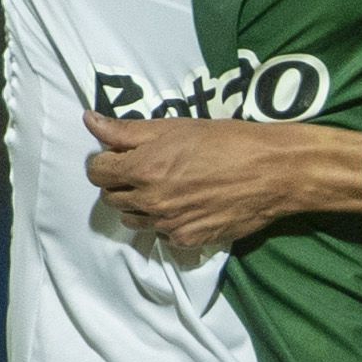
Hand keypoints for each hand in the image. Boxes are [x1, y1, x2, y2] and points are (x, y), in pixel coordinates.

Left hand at [83, 114, 360, 249]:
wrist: (273, 172)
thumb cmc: (227, 141)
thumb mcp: (174, 127)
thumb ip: (126, 130)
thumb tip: (89, 121)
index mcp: (142, 169)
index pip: (97, 172)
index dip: (103, 162)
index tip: (118, 156)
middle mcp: (150, 202)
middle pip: (111, 199)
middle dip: (120, 183)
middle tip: (145, 169)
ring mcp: (168, 225)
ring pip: (133, 220)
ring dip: (140, 205)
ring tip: (166, 187)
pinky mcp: (188, 241)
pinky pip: (163, 233)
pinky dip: (167, 221)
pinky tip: (188, 204)